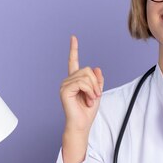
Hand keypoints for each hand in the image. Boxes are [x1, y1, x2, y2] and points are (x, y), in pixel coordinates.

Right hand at [60, 35, 103, 162]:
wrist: (82, 124)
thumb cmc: (87, 111)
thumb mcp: (97, 93)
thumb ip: (97, 80)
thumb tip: (96, 68)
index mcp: (75, 80)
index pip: (73, 61)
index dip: (73, 49)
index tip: (73, 37)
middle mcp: (68, 80)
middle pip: (87, 69)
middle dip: (95, 83)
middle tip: (95, 96)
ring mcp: (65, 84)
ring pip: (85, 76)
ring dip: (93, 89)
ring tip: (91, 99)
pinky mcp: (64, 90)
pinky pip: (82, 82)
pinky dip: (89, 91)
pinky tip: (88, 99)